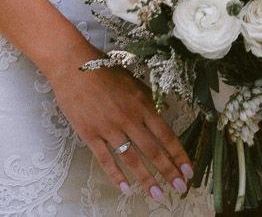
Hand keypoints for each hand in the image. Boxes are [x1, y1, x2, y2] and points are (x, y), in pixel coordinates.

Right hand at [47, 49, 193, 201]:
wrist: (73, 65)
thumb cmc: (104, 69)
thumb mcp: (132, 81)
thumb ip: (146, 101)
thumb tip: (161, 116)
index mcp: (142, 103)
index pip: (166, 134)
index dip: (178, 154)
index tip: (188, 170)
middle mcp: (129, 118)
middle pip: (153, 150)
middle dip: (169, 172)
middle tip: (180, 189)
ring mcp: (109, 127)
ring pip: (132, 159)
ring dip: (147, 179)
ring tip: (158, 195)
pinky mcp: (90, 134)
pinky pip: (106, 159)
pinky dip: (116, 176)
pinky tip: (125, 188)